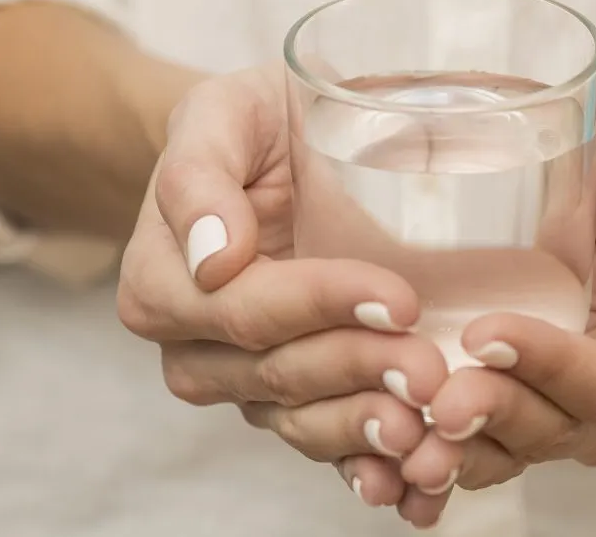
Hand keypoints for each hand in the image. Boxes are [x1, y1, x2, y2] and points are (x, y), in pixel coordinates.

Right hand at [116, 66, 458, 527]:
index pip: (247, 309)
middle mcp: (197, 346)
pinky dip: (367, 466)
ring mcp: (246, 381)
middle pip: (280, 373)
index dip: (322, 307)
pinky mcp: (294, 399)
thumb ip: (198, 175)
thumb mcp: (221, 114)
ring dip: (366, 431)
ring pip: (303, 419)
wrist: (276, 151)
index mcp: (165, 282)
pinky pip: (324, 443)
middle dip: (358, 372)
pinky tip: (413, 482)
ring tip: (427, 434)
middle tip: (429, 372)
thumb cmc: (251, 125)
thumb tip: (212, 257)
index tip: (398, 300)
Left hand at [398, 107, 595, 489]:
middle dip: (499, 413)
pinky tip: (398, 456)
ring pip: (520, 450)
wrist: (588, 177)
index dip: (550, 366)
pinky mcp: (520, 408)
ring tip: (408, 433)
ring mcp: (568, 412)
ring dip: (465, 450)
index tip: (483, 332)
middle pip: (564, 427)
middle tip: (438, 398)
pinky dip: (446, 456)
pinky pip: (488, 448)